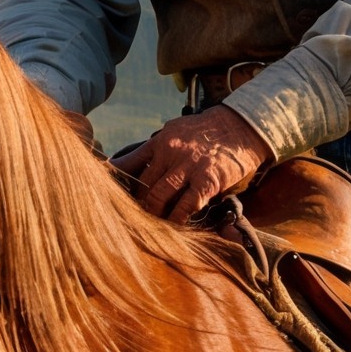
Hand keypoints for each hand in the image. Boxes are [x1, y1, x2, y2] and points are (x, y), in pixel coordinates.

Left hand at [115, 105, 274, 221]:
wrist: (242, 126)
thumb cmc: (209, 131)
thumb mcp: (178, 130)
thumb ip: (158, 147)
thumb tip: (134, 163)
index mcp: (161, 141)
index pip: (130, 163)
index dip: (116, 181)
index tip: (107, 195)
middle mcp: (171, 152)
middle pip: (143, 185)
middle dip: (135, 204)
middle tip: (130, 218)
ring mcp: (189, 167)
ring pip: (159, 196)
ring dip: (153, 213)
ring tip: (150, 223)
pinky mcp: (207, 181)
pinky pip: (186, 206)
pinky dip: (177, 218)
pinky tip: (174, 225)